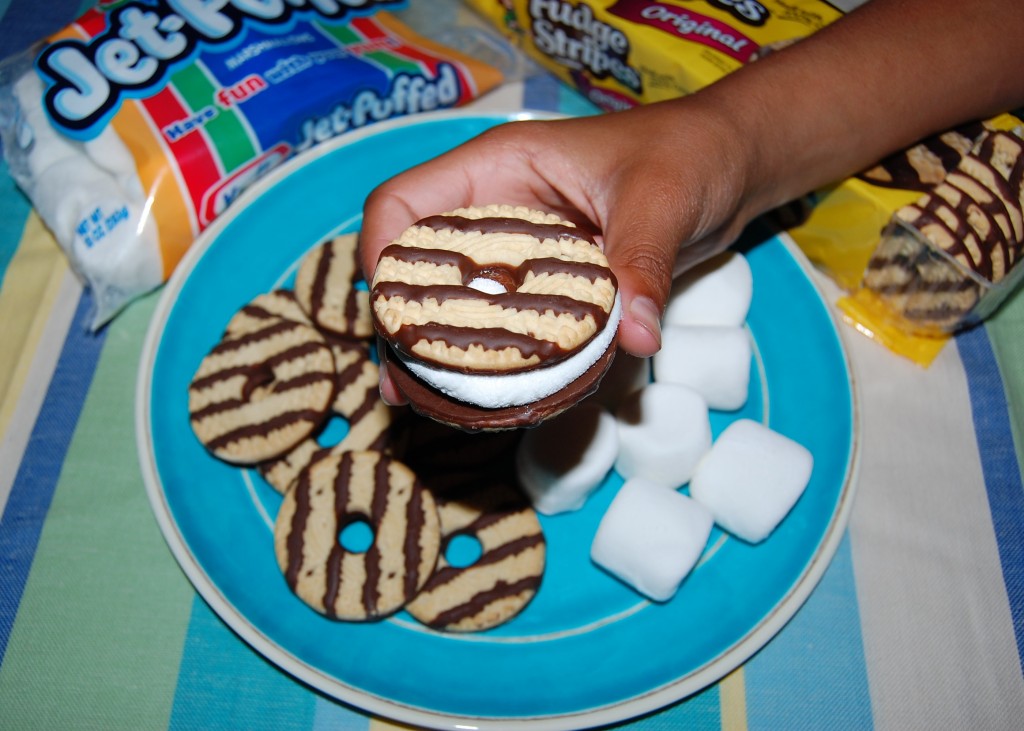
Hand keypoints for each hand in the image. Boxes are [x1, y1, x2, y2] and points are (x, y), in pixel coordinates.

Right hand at [359, 101, 755, 401]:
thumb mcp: (662, 202)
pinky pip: (502, 322)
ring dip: (440, 349)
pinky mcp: (544, 284)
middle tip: (406, 387)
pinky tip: (492, 397)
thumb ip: (641, 264)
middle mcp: (494, 211)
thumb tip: (636, 338)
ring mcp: (516, 251)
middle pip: (416, 266)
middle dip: (403, 324)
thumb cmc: (688, 155)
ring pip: (454, 300)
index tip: (394, 320)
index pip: (402, 205)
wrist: (726, 166)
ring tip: (430, 404)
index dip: (381, 257)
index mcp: (498, 169)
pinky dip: (493, 356)